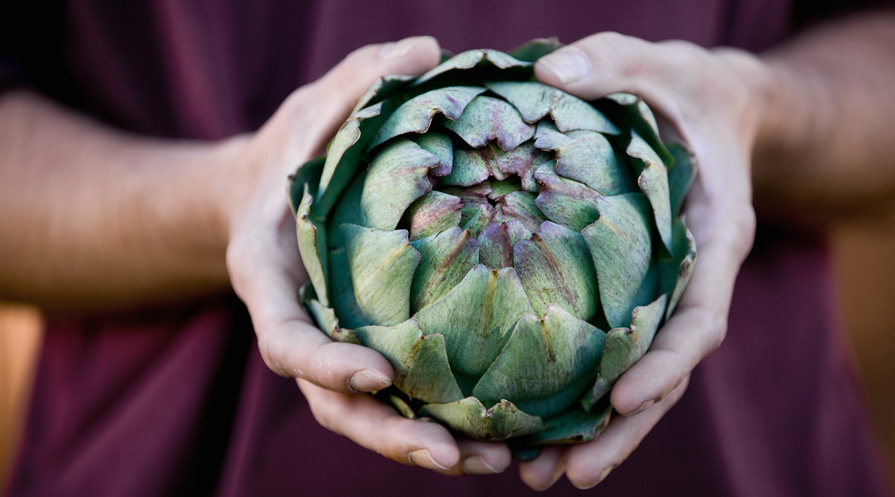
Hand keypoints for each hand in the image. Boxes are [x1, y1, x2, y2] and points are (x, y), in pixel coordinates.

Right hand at [222, 36, 512, 474]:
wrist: (274, 195)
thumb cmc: (290, 154)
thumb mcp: (313, 110)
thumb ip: (357, 83)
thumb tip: (426, 49)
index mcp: (272, 282)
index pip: (285, 339)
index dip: (324, 365)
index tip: (377, 376)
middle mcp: (303, 328)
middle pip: (335, 403)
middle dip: (390, 434)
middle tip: (454, 456)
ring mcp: (337, 346)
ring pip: (371, 417)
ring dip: (426, 446)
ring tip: (495, 464)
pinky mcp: (373, 347)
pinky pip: (403, 396)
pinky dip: (443, 421)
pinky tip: (502, 434)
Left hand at [520, 32, 761, 488]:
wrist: (704, 110)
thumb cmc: (681, 90)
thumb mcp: (655, 64)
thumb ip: (613, 62)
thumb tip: (553, 72)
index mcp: (711, 238)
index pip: (698, 316)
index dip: (667, 360)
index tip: (626, 398)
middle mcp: (688, 282)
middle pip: (664, 372)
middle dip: (622, 428)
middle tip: (567, 475)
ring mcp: (659, 296)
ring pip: (636, 378)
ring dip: (595, 431)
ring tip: (540, 474)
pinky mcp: (629, 297)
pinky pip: (607, 352)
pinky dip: (577, 393)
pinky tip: (531, 424)